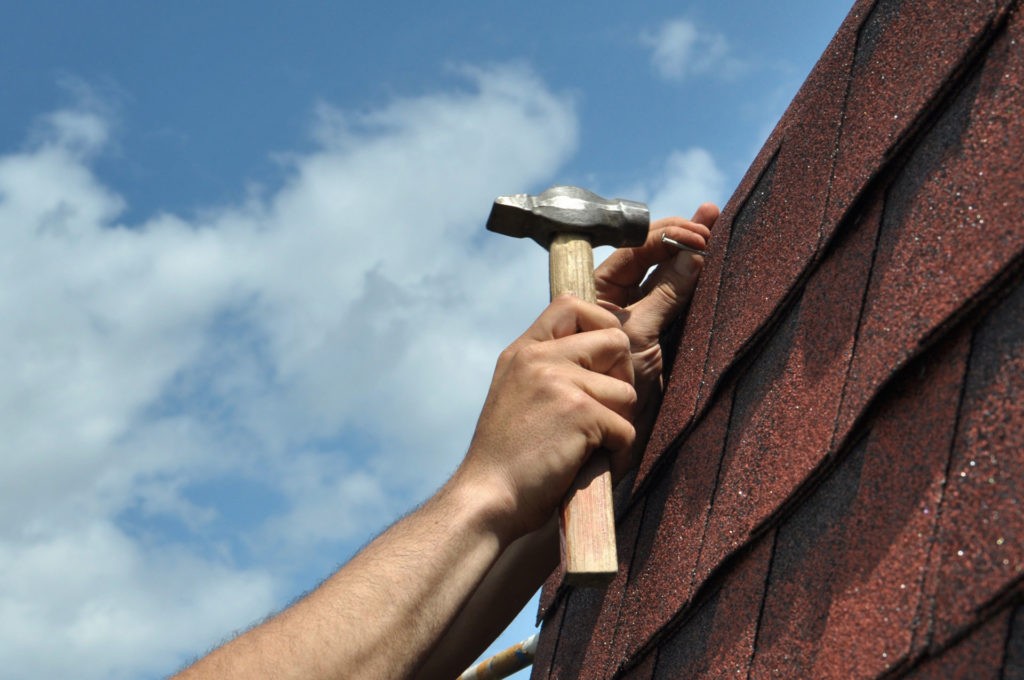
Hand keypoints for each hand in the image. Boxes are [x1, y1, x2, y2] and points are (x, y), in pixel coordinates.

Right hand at [458, 295, 637, 540]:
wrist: (487, 497)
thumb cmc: (506, 458)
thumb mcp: (514, 393)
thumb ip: (546, 369)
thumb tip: (600, 352)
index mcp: (523, 351)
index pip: (571, 304)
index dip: (600, 323)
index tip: (603, 357)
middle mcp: (539, 358)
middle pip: (615, 341)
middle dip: (621, 379)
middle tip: (603, 411)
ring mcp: (559, 382)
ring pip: (626, 391)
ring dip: (617, 424)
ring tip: (586, 446)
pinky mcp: (579, 412)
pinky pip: (625, 428)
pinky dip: (615, 454)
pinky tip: (586, 465)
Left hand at [595, 203, 717, 473]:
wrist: (603, 448)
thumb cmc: (602, 393)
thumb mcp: (636, 338)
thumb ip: (664, 295)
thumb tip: (691, 253)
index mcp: (596, 298)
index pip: (632, 251)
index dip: (663, 235)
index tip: (694, 231)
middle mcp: (618, 306)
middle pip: (652, 259)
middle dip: (681, 235)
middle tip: (711, 216)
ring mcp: (640, 325)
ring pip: (668, 281)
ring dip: (691, 254)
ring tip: (714, 223)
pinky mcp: (659, 345)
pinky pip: (679, 309)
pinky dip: (697, 285)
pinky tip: (711, 263)